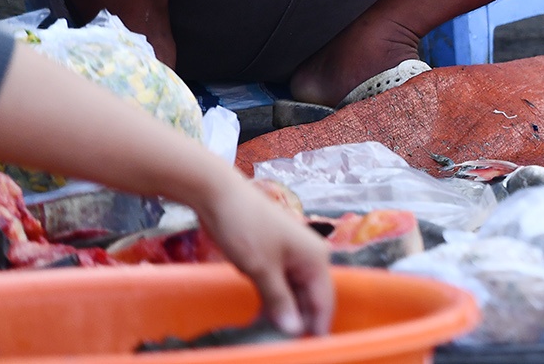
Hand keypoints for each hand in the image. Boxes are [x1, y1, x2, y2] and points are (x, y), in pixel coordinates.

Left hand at [192, 174, 333, 335]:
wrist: (220, 195)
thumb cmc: (246, 228)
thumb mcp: (261, 269)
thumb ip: (279, 301)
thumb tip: (295, 331)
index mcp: (316, 258)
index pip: (323, 302)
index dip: (316, 328)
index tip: (307, 352)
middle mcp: (311, 257)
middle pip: (311, 298)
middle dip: (299, 322)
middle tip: (283, 347)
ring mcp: (294, 255)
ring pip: (296, 293)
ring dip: (285, 313)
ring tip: (271, 338)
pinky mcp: (277, 255)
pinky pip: (283, 284)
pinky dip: (275, 301)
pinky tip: (262, 318)